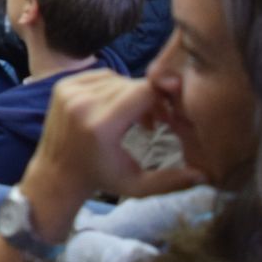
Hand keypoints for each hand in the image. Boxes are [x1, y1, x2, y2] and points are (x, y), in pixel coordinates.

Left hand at [17, 72, 204, 239]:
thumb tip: (205, 176)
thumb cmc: (101, 180)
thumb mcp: (138, 186)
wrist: (56, 174)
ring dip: (131, 94)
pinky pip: (100, 75)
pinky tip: (116, 108)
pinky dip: (113, 87)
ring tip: (135, 120)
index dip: (162, 99)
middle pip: (132, 84)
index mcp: (101, 125)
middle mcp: (82, 103)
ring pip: (118, 78)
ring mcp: (69, 91)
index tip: (169, 117)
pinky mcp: (62, 84)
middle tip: (155, 123)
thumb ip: (171, 181)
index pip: (143, 92)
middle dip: (149, 100)